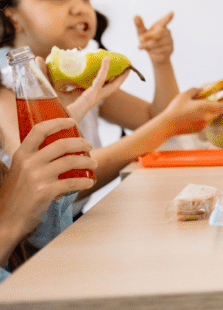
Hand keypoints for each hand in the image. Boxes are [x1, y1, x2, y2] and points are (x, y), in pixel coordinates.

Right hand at [0, 119, 95, 239]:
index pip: (39, 130)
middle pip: (61, 144)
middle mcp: (28, 163)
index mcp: (20, 155)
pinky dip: (84, 182)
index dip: (57, 123)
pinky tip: (89, 182)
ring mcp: (36, 177)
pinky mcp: (44, 192)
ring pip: (70, 161)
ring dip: (87, 161)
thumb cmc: (16, 196)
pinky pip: (71, 182)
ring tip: (93, 164)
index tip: (72, 121)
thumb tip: (60, 151)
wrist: (5, 221)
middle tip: (90, 145)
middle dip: (81, 143)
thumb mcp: (19, 172)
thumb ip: (34, 160)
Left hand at [47, 57, 128, 123]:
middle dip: (118, 79)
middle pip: (109, 87)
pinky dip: (104, 70)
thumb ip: (44, 72)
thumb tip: (37, 57)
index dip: (103, 76)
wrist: (49, 123)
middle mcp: (90, 98)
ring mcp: (91, 98)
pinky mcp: (89, 97)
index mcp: (83, 96)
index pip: (97, 85)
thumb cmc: (48, 107)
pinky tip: (106, 60)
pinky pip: (99, 82)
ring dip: (119, 76)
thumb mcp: (47, 85)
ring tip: (127, 67)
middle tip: (126, 68)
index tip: (107, 66)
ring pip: (110, 86)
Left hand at [135, 12, 174, 64]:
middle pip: (158, 33)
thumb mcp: (141, 33)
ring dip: (148, 47)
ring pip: (157, 43)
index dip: (168, 17)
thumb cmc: (147, 40)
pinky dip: (153, 52)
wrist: (156, 55)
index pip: (164, 21)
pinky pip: (160, 51)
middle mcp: (166, 32)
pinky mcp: (171, 48)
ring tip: (144, 48)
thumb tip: (135, 15)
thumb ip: (140, 25)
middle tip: (139, 40)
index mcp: (160, 26)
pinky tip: (152, 52)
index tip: (172, 12)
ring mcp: (170, 40)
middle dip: (148, 36)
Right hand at [156, 89, 222, 135]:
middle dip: (218, 106)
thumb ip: (196, 90)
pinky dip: (205, 118)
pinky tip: (196, 115)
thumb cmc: (175, 109)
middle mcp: (207, 117)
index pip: (222, 105)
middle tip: (212, 101)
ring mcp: (204, 124)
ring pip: (213, 117)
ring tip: (202, 108)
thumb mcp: (184, 95)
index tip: (220, 98)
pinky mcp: (200, 129)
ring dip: (211, 112)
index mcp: (205, 107)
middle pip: (219, 111)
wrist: (168, 125)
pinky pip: (207, 122)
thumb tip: (202, 90)